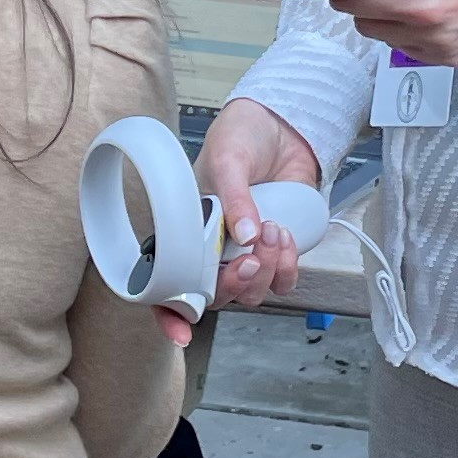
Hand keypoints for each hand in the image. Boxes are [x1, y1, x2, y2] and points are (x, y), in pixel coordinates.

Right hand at [171, 98, 325, 343]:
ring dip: (266, 271)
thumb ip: (233, 198)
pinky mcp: (278, 251)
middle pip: (217, 296)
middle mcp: (213, 250)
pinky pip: (283, 280)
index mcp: (186, 232)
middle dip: (235, 284)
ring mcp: (247, 252)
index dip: (170, 316)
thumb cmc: (240, 136)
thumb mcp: (227, 158)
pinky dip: (287, 266)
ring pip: (253, 293)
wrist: (282, 125)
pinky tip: (285, 235)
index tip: (181, 332)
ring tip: (273, 230)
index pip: (169, 285)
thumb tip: (246, 236)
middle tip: (248, 257)